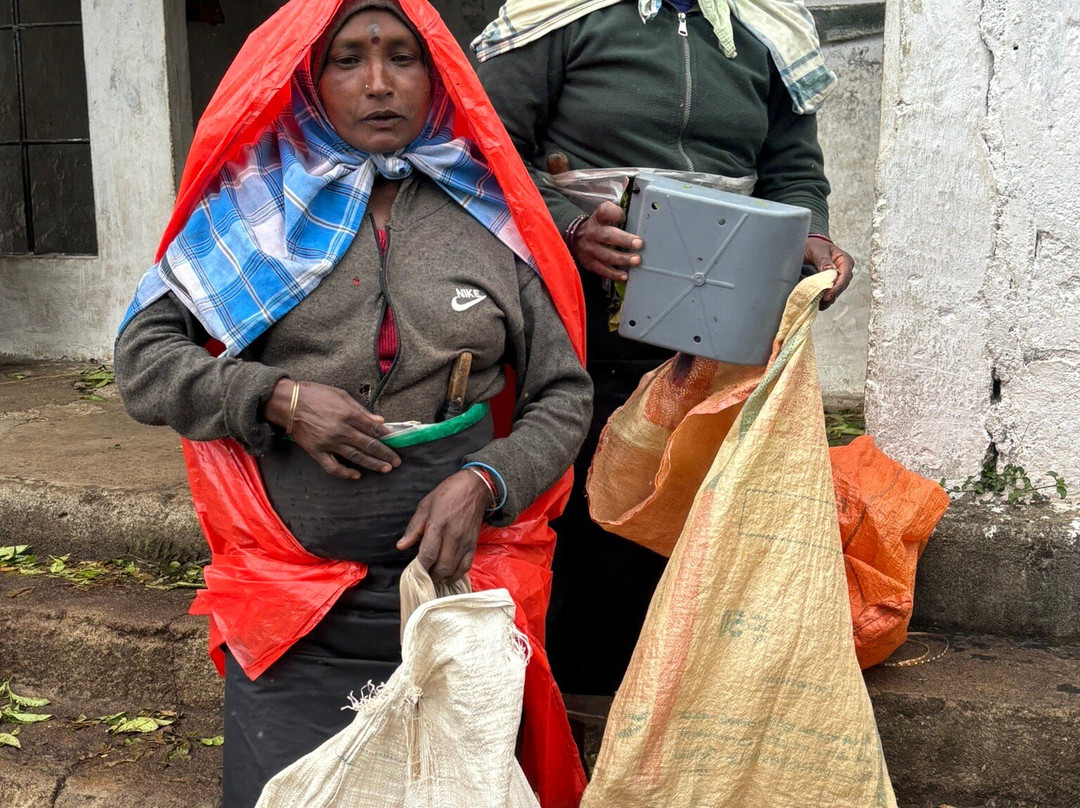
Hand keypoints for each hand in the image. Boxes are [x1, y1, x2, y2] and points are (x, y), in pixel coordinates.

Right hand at [264, 379, 400, 479]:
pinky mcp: (317, 451)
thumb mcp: (340, 395)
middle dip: (385, 453)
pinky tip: (357, 475)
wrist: (286, 402)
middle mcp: (341, 430)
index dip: (386, 436)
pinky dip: (345, 473)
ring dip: (372, 464)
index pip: (373, 428)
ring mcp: (329, 442)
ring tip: (386, 469)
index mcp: (348, 414)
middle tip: (397, 461)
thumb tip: (379, 421)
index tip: (395, 441)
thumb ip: (361, 410)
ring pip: (356, 456)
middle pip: (368, 444)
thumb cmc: (314, 394)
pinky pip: (332, 466)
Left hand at [396, 470, 490, 582]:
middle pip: (442, 567)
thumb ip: (413, 528)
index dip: (420, 567)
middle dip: (430, 575)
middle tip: (421, 575)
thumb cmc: (447, 494)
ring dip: (441, 577)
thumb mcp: (425, 506)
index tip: (413, 571)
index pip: (429, 554)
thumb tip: (401, 546)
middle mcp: (453, 536)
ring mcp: (465, 542)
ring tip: (432, 574)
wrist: (474, 488)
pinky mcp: (473, 545)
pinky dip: (455, 574)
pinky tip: (447, 573)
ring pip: (453, 570)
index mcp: (438, 524)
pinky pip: (465, 567)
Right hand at [569, 202, 643, 281]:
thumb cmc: (597, 228)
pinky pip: (602, 269)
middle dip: (624, 240)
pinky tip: (625, 275)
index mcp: (597, 219)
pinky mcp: (590, 263)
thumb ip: (616, 215)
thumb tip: (638, 217)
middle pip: (607, 236)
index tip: (623, 216)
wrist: (575, 239)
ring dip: (622, 258)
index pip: (604, 211)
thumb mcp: (602, 217)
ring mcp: (590, 250)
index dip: (614, 213)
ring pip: (606, 255)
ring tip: (636, 260)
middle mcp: (592, 233)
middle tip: (639, 243)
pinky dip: (614, 273)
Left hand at [804, 237, 854, 309]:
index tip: (828, 295)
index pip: (845, 276)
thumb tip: (830, 270)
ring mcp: (837, 279)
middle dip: (832, 295)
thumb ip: (823, 260)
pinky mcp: (829, 285)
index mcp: (844, 260)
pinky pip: (828, 294)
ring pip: (836, 293)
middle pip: (841, 286)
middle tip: (821, 302)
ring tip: (818, 305)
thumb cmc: (814, 246)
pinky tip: (816, 304)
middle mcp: (843, 271)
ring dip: (827, 300)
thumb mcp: (817, 250)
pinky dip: (822, 300)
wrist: (807, 247)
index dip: (838, 287)